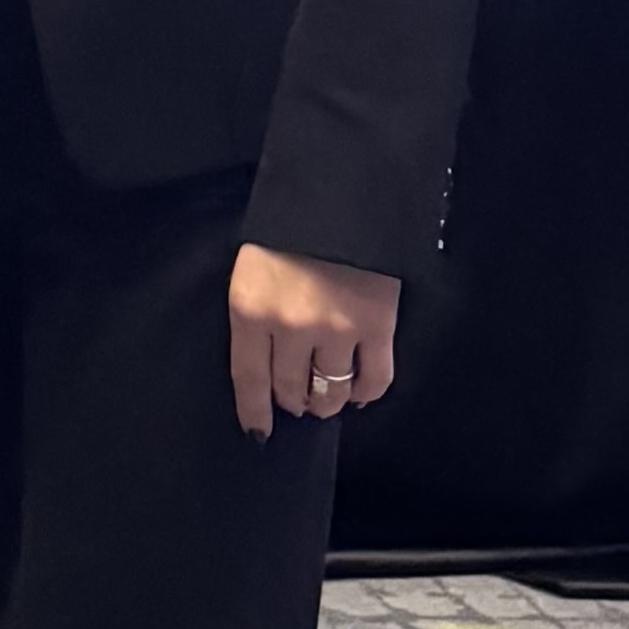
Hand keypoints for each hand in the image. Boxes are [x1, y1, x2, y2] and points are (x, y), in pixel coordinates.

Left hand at [227, 241, 401, 441]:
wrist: (341, 198)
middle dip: (292, 401)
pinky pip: (376, 379)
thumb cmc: (287, 233)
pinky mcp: (379, 326)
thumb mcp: (250, 271)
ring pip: (332, 390)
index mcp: (250, 310)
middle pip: (290, 388)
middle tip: (296, 401)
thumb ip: (253, 316)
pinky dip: (366, 394)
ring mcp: (338, 330)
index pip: (249, 378)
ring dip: (327, 401)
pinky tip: (359, 393)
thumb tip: (262, 366)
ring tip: (325, 400)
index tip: (258, 431)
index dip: (254, 411)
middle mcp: (292, 327)